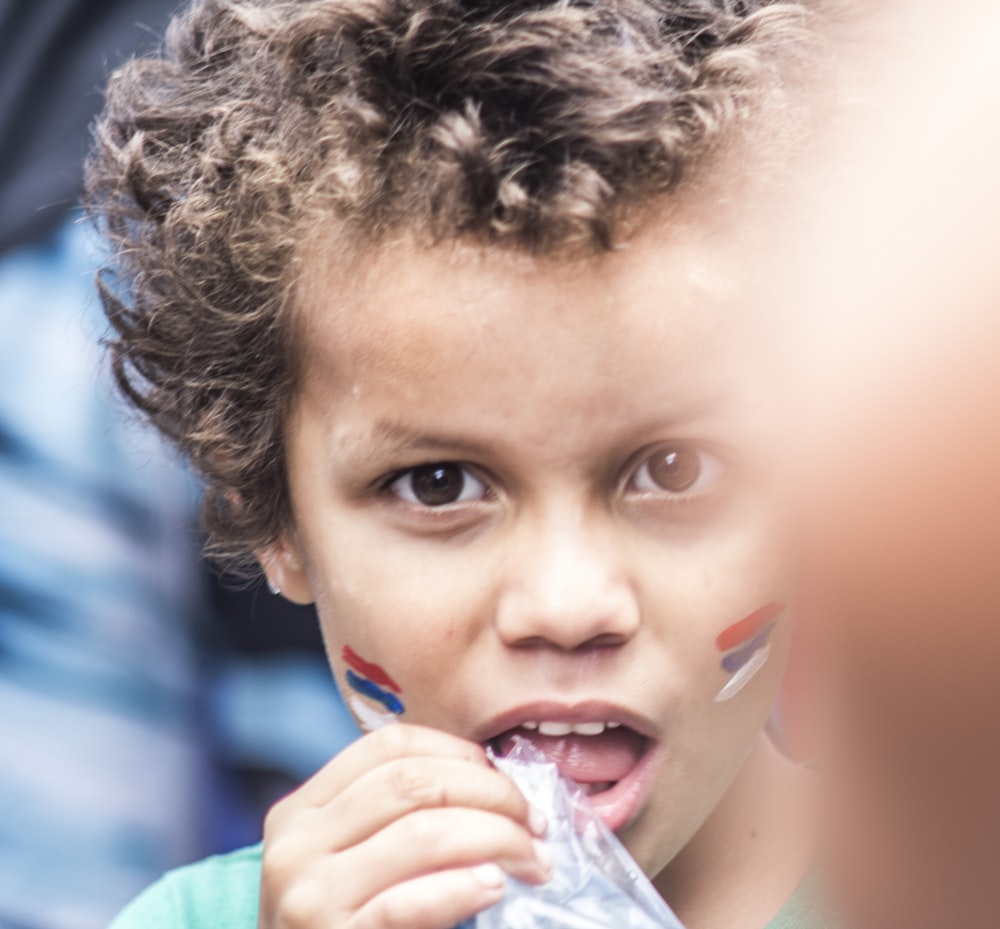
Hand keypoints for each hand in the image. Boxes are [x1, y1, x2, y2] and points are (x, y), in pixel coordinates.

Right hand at [258, 724, 551, 928]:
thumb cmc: (342, 927)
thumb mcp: (346, 861)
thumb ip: (395, 818)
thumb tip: (491, 780)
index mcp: (302, 811)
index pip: (389, 746)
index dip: (457, 750)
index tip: (502, 774)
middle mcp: (297, 845)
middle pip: (413, 783)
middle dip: (490, 793)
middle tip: (534, 821)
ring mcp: (310, 897)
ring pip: (422, 833)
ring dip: (496, 838)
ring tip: (533, 860)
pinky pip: (408, 904)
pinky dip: (460, 888)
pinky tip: (493, 886)